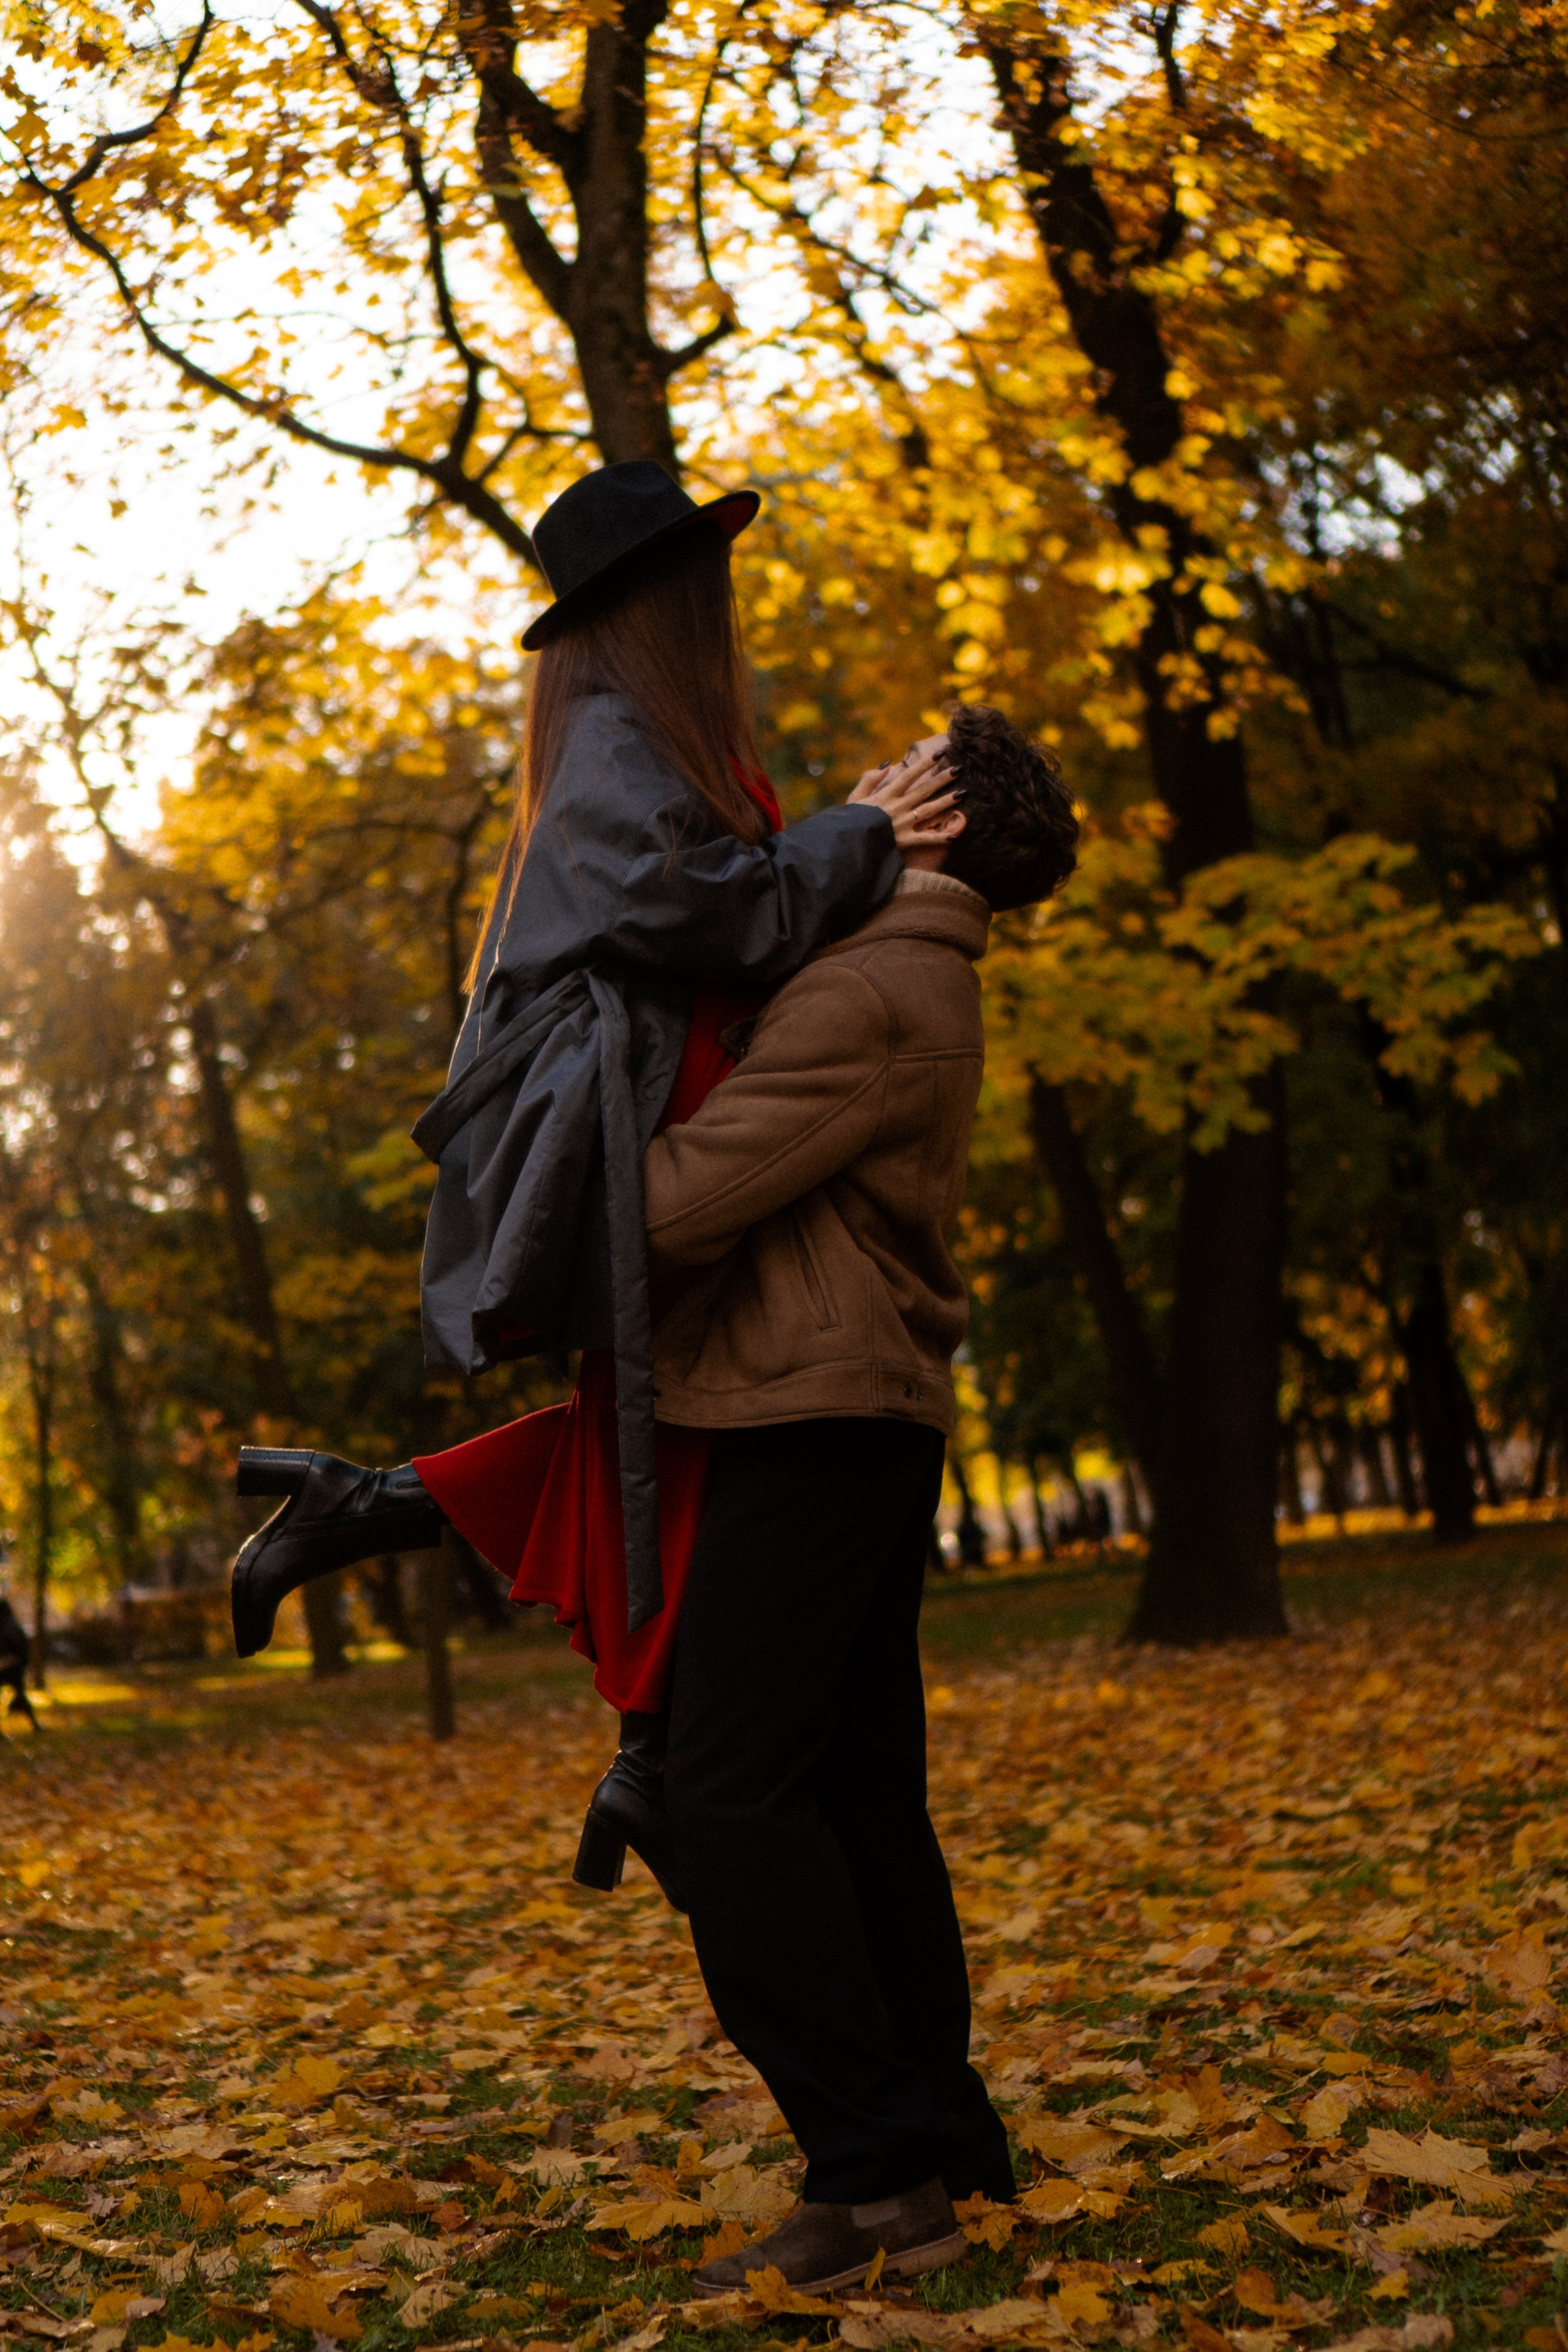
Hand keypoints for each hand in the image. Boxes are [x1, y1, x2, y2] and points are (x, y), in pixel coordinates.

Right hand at [848, 735, 962, 852]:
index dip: (925, 763)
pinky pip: (925, 839)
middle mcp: (897, 808)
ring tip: (963, 792)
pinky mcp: (904, 842)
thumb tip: (887, 765)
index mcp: (886, 796)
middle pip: (924, 790)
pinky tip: (955, 834)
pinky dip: (940, 838)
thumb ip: (869, 779)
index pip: (909, 776)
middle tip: (959, 768)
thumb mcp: (855, 797)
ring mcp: (902, 825)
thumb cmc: (849, 822)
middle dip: (942, 778)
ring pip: (929, 810)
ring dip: (947, 801)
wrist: (847, 845)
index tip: (940, 753)